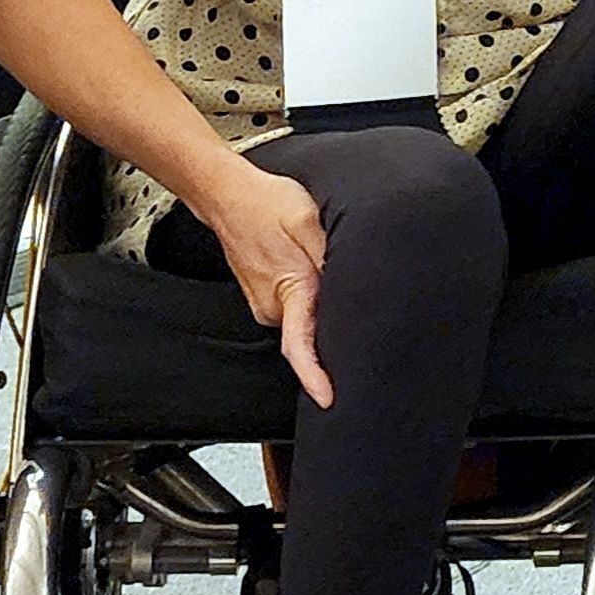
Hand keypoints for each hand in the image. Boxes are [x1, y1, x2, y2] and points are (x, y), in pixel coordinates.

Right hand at [203, 162, 334, 409]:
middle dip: (339, 330)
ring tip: (338, 283)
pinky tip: (320, 280)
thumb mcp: (309, 219)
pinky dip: (311, 302)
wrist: (228, 195)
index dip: (315, 376)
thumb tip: (354, 280)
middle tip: (367, 316)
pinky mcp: (266, 297)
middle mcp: (272, 306)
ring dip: (325, 310)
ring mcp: (266, 304)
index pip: (300, 346)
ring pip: (305, 319)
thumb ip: (332, 252)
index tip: (328, 399)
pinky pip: (296, 310)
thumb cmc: (266, 204)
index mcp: (287, 291)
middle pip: (313, 333)